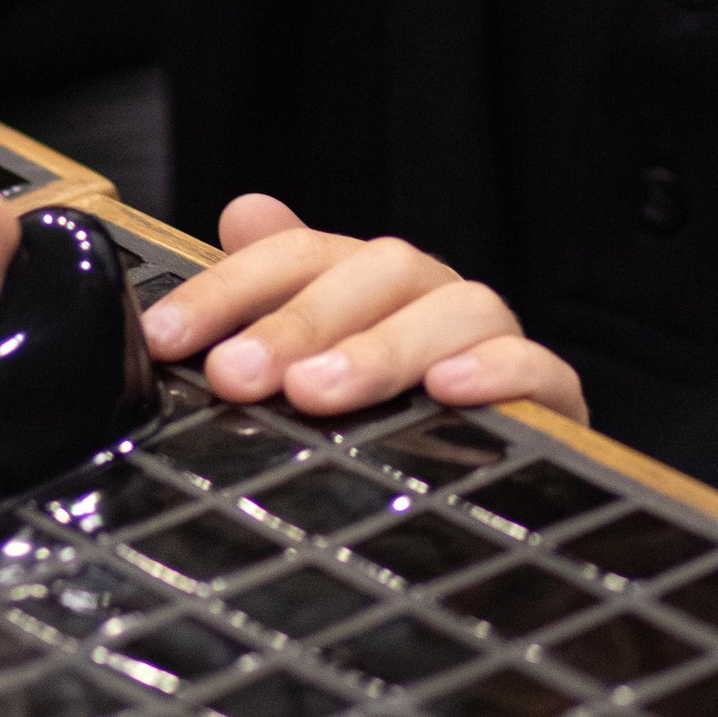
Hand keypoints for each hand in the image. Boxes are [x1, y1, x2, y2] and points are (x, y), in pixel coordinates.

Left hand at [142, 193, 584, 422]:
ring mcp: (495, 342)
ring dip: (381, 347)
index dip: (226, 289)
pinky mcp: (554, 400)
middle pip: (375, 270)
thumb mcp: (318, 365)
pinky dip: (497, 370)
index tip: (163, 339)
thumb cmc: (392, 424)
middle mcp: (432, 296)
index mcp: (369, 282)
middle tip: (235, 374)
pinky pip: (538, 368)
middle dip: (297, 321)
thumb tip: (241, 212)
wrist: (495, 503)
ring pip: (455, 309)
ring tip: (318, 393)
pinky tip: (446, 392)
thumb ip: (278, 294)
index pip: (298, 254)